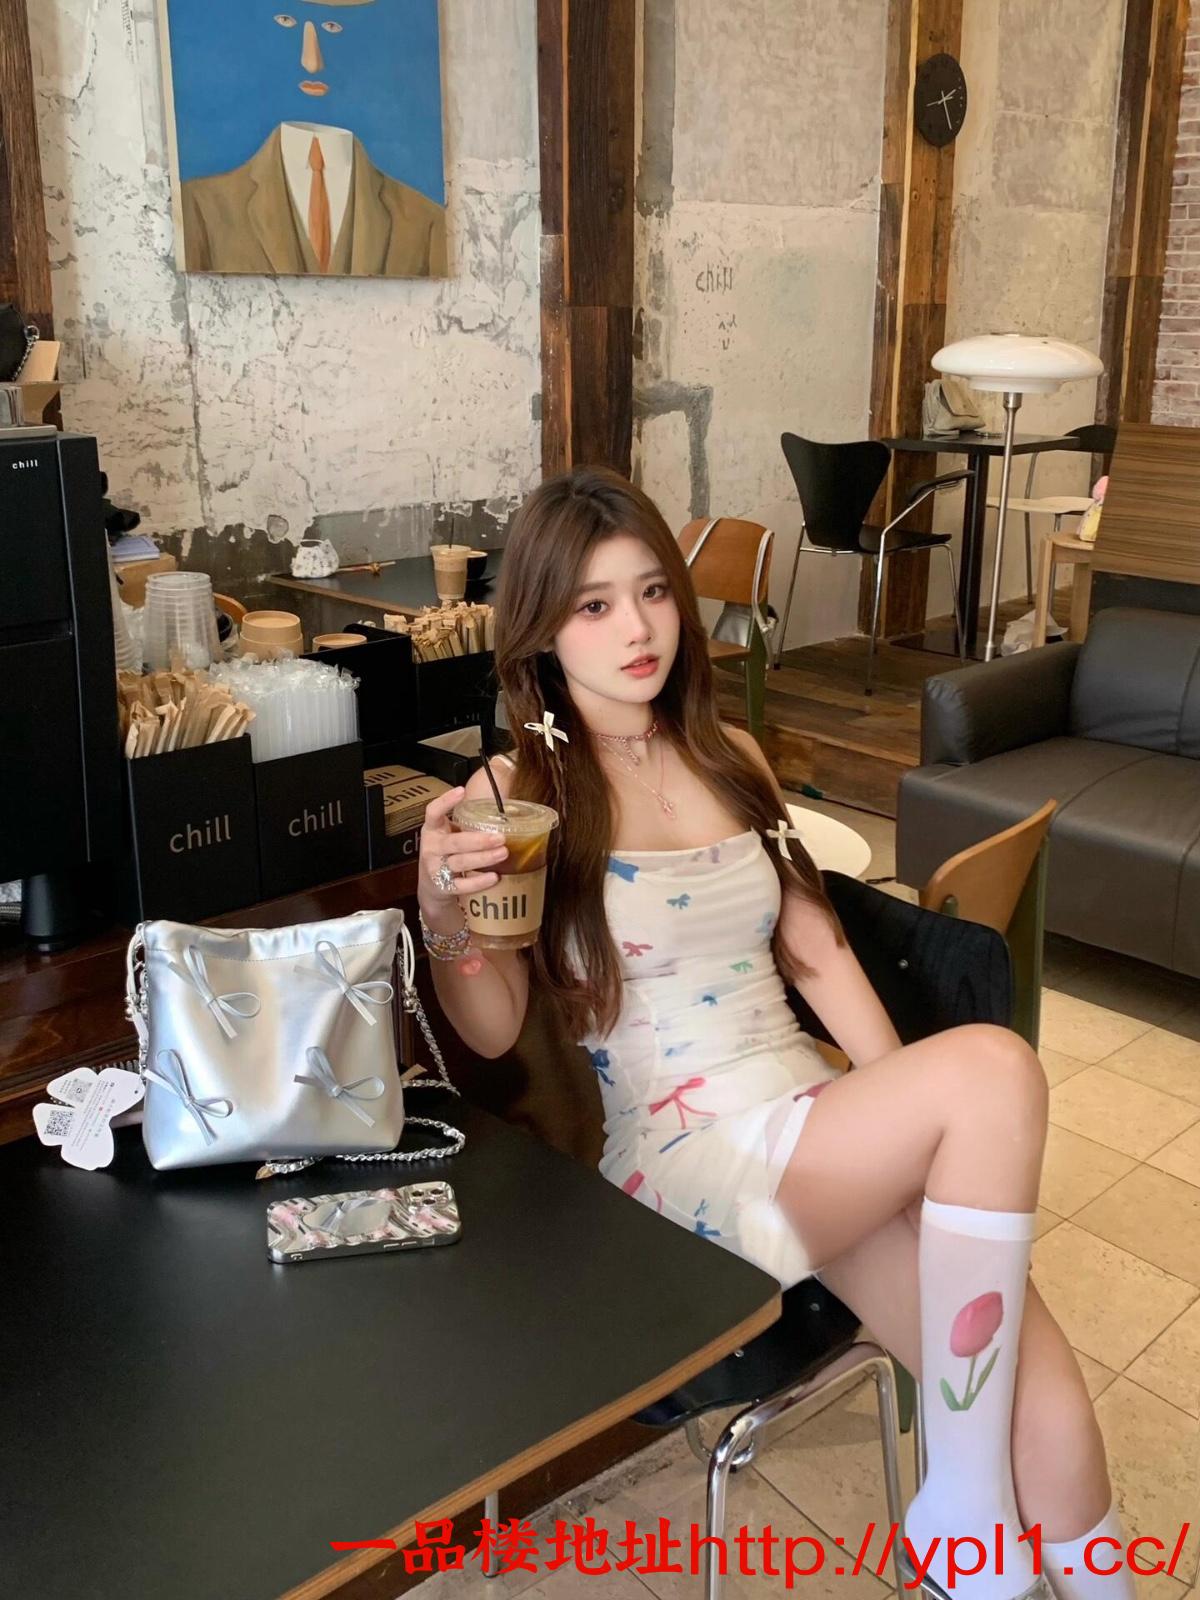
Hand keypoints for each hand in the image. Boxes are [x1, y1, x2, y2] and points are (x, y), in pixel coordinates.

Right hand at [418, 787, 507, 920]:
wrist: (431, 886)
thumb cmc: (447, 853)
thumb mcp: (449, 834)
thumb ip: (467, 823)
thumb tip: (500, 805)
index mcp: (433, 830)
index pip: (433, 812)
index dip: (445, 801)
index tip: (461, 791)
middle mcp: (432, 848)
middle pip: (454, 842)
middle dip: (479, 840)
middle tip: (500, 837)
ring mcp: (436, 869)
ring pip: (460, 862)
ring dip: (483, 858)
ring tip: (503, 853)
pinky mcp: (444, 887)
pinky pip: (462, 885)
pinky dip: (479, 881)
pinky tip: (495, 877)